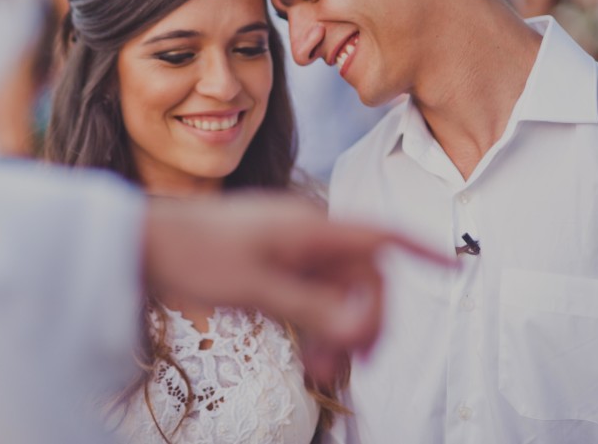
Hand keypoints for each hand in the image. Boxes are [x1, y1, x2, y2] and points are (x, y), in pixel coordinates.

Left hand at [143, 191, 450, 380]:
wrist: (143, 240)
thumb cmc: (194, 254)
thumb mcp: (256, 288)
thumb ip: (312, 306)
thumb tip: (363, 324)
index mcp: (309, 227)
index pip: (379, 235)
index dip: (421, 250)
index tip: (455, 267)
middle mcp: (306, 234)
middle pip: (363, 276)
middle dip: (364, 321)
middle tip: (345, 365)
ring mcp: (289, 249)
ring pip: (337, 291)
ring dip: (338, 330)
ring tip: (318, 371)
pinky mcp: (271, 264)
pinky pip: (311, 295)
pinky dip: (316, 324)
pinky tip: (306, 353)